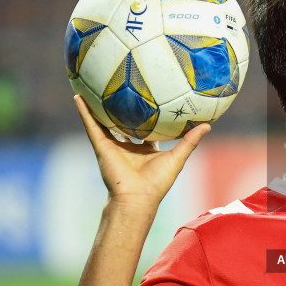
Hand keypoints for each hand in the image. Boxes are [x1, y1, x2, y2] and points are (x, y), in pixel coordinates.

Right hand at [72, 94, 210, 207]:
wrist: (137, 198)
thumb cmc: (158, 182)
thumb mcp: (177, 157)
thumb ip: (190, 141)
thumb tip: (207, 125)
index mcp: (145, 149)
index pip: (145, 129)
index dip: (147, 116)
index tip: (150, 100)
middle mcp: (128, 146)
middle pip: (123, 123)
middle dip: (121, 109)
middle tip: (122, 89)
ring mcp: (113, 146)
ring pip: (103, 121)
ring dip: (97, 106)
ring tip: (93, 87)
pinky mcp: (101, 146)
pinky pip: (91, 125)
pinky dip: (84, 112)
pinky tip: (78, 97)